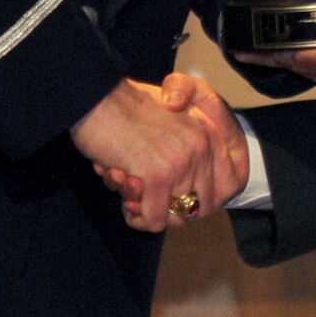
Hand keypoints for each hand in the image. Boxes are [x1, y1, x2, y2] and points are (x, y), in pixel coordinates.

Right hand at [99, 73, 249, 224]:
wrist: (97, 96)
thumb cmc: (125, 105)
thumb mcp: (171, 112)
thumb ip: (186, 142)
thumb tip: (184, 184)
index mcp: (207, 134)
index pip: (218, 186)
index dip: (189, 198)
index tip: (162, 189)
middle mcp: (201, 148)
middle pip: (194, 204)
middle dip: (165, 205)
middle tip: (138, 188)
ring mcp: (182, 164)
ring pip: (174, 215)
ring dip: (148, 209)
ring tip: (127, 183)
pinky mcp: (158, 176)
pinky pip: (154, 220)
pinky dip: (138, 218)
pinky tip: (123, 191)